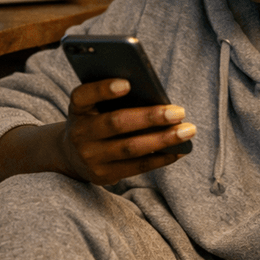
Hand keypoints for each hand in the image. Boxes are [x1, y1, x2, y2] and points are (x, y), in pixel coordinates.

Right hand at [58, 78, 195, 184]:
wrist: (72, 155)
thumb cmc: (95, 119)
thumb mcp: (95, 106)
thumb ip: (114, 98)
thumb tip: (156, 98)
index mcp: (77, 108)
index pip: (84, 95)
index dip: (103, 89)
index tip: (128, 83)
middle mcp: (79, 133)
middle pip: (116, 123)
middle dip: (150, 117)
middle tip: (179, 112)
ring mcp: (90, 157)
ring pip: (130, 148)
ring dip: (163, 140)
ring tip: (187, 131)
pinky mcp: (102, 175)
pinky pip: (136, 167)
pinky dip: (160, 158)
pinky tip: (179, 150)